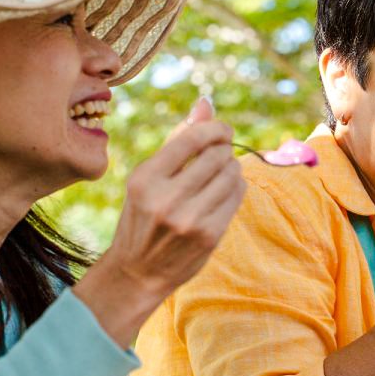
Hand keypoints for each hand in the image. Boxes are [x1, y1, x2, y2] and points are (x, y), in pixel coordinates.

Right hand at [75, 97, 246, 345]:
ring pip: (231, 174)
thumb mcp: (147, 178)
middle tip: (220, 154)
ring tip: (221, 173)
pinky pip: (237, 196)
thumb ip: (178, 141)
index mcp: (145, 178)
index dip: (216, 128)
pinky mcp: (209, 236)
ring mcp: (189, 220)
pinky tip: (224, 191)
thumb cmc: (143, 217)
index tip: (222, 130)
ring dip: (232, 168)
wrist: (137, 272)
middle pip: (217, 155)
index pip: (193, 138)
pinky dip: (236, 187)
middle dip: (224, 149)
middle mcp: (166, 199)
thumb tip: (206, 103)